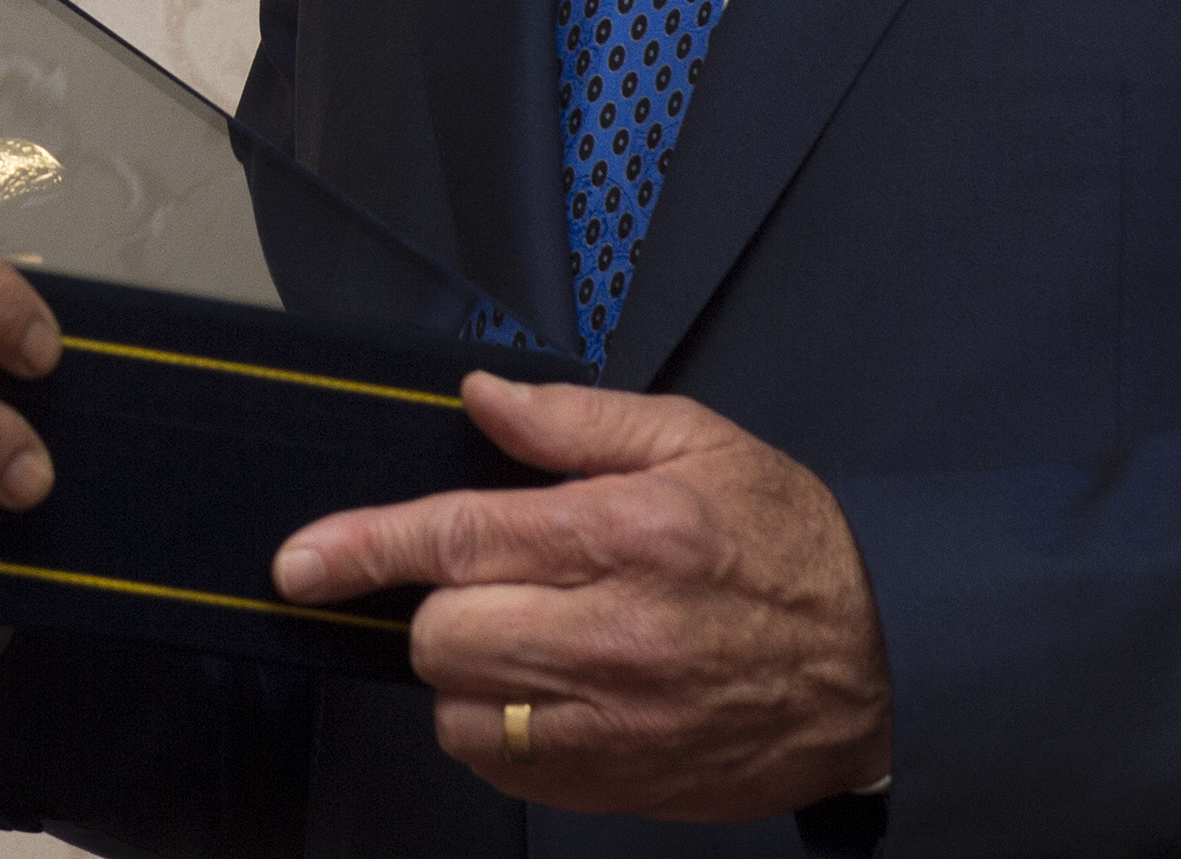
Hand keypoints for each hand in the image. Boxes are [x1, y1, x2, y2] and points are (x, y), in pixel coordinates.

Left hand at [272, 374, 890, 822]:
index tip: (301, 563)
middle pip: (442, 635)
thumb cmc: (789, 544)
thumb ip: (575, 421)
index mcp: (624, 533)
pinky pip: (504, 766)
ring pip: (460, 711)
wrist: (880, 663)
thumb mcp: (695, 442)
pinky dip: (498, 730)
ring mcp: (617, 723)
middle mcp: (613, 634)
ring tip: (527, 638)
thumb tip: (481, 398)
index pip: (458, 538)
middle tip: (490, 585)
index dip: (363, 549)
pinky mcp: (622, 783)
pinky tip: (546, 693)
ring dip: (465, 674)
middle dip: (438, 606)